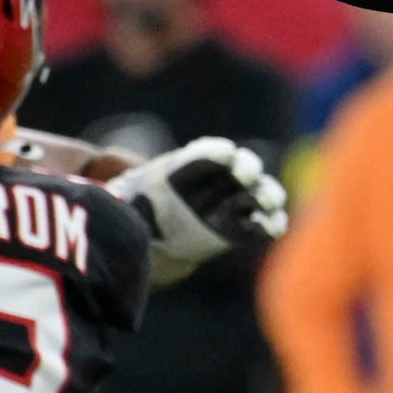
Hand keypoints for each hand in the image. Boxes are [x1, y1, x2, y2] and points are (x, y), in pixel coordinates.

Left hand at [113, 134, 286, 283]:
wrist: (156, 240)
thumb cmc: (143, 209)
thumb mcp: (133, 193)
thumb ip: (133, 190)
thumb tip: (119, 193)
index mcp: (194, 164)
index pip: (209, 153)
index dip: (218, 153)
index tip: (224, 155)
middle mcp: (219, 180)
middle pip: (242, 168)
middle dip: (247, 168)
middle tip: (245, 174)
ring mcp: (233, 203)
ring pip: (259, 193)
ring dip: (266, 194)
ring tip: (268, 201)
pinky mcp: (241, 228)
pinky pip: (263, 224)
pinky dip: (271, 223)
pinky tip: (274, 226)